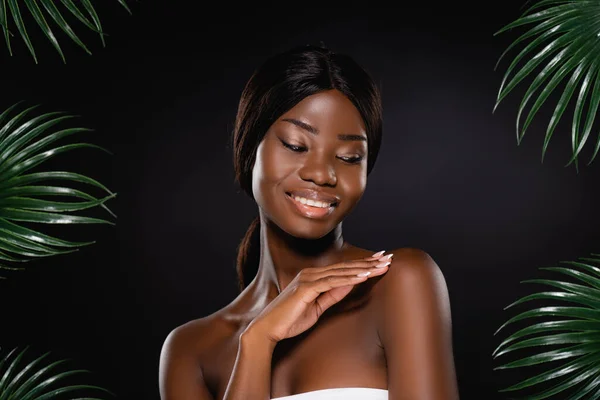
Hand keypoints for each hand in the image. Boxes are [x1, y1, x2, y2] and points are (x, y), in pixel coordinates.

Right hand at [245, 251, 392, 343]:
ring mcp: (308, 279)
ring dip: (363, 268)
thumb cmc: (290, 320)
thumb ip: (332, 295)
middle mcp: (310, 274)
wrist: (268, 329)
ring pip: (341, 271)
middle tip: (388, 258)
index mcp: (313, 277)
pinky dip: (348, 278)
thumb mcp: (317, 308)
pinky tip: (363, 276)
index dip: (363, 264)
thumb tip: (350, 284)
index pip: (343, 269)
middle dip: (368, 262)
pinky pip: (331, 282)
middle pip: (345, 266)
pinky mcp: (305, 288)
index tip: (380, 261)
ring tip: (381, 265)